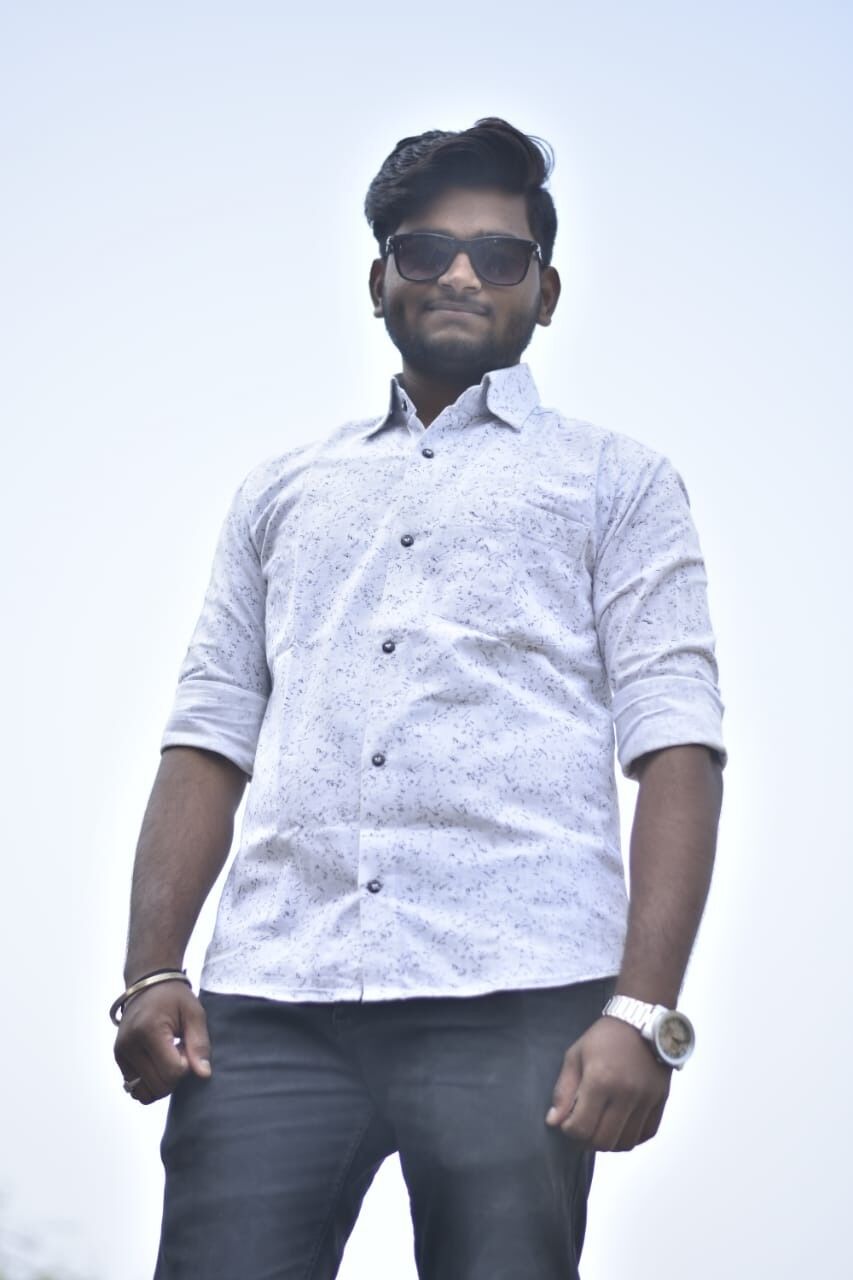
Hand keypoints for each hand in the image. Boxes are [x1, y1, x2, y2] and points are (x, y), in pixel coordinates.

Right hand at [114, 983, 211, 1104]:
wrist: (148, 983)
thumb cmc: (174, 997)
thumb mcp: (194, 1013)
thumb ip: (200, 1044)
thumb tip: (203, 1075)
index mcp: (149, 1031)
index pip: (172, 1071)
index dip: (186, 1066)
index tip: (187, 1047)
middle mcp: (129, 1045)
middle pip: (158, 1085)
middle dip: (175, 1076)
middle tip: (179, 1051)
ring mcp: (121, 1053)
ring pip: (144, 1091)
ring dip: (162, 1083)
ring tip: (168, 1058)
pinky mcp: (118, 1059)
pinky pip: (134, 1087)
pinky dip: (150, 1082)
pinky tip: (158, 1063)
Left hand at [545, 1016, 671, 1150]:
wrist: (640, 1021)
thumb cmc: (603, 1038)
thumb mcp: (575, 1056)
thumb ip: (563, 1091)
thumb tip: (553, 1122)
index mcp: (600, 1080)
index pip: (582, 1127)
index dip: (569, 1131)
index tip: (567, 1122)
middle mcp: (625, 1093)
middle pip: (604, 1141)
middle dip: (587, 1140)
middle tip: (583, 1127)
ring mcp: (646, 1099)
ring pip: (626, 1143)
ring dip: (610, 1142)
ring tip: (601, 1128)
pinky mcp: (661, 1101)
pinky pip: (647, 1134)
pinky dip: (632, 1137)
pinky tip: (621, 1127)